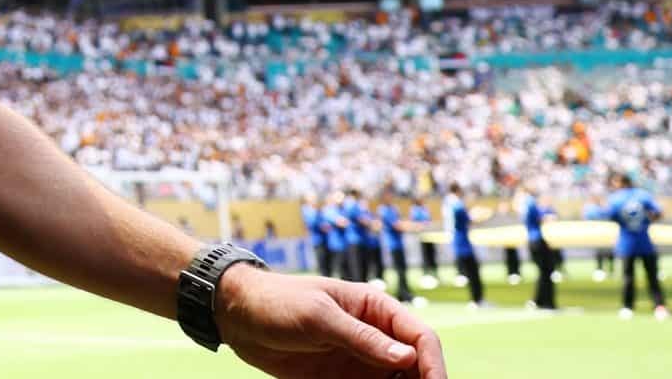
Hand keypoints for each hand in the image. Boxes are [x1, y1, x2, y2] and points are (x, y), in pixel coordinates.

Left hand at [215, 265, 445, 377]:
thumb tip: (407, 357)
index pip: (420, 338)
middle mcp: (375, 337)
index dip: (434, 367)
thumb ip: (361, 338)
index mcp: (375, 309)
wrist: (238, 316)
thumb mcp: (318, 316)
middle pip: (415, 369)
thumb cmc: (278, 302)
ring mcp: (361, 362)